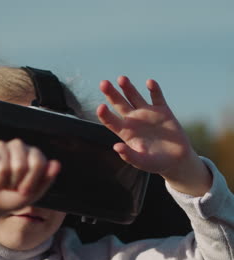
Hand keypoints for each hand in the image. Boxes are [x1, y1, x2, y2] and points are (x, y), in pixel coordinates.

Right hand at [0, 139, 60, 222]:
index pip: (38, 163)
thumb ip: (47, 179)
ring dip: (0, 181)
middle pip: (21, 165)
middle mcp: (19, 146)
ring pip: (3, 166)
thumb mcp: (34, 193)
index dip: (30, 182)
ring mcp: (2, 146)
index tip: (24, 190)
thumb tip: (56, 164)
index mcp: (34, 155)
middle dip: (14, 183)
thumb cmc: (14, 197)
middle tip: (10, 186)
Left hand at [97, 76, 211, 195]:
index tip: (101, 107)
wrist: (176, 160)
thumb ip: (129, 156)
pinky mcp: (162, 111)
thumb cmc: (156, 163)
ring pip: (134, 97)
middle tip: (103, 83)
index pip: (111, 121)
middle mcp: (134, 120)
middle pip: (119, 104)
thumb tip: (116, 147)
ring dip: (128, 87)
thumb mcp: (142, 162)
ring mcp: (147, 114)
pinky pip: (157, 97)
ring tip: (121, 78)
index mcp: (126, 133)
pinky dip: (154, 89)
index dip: (105, 115)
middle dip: (111, 94)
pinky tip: (150, 83)